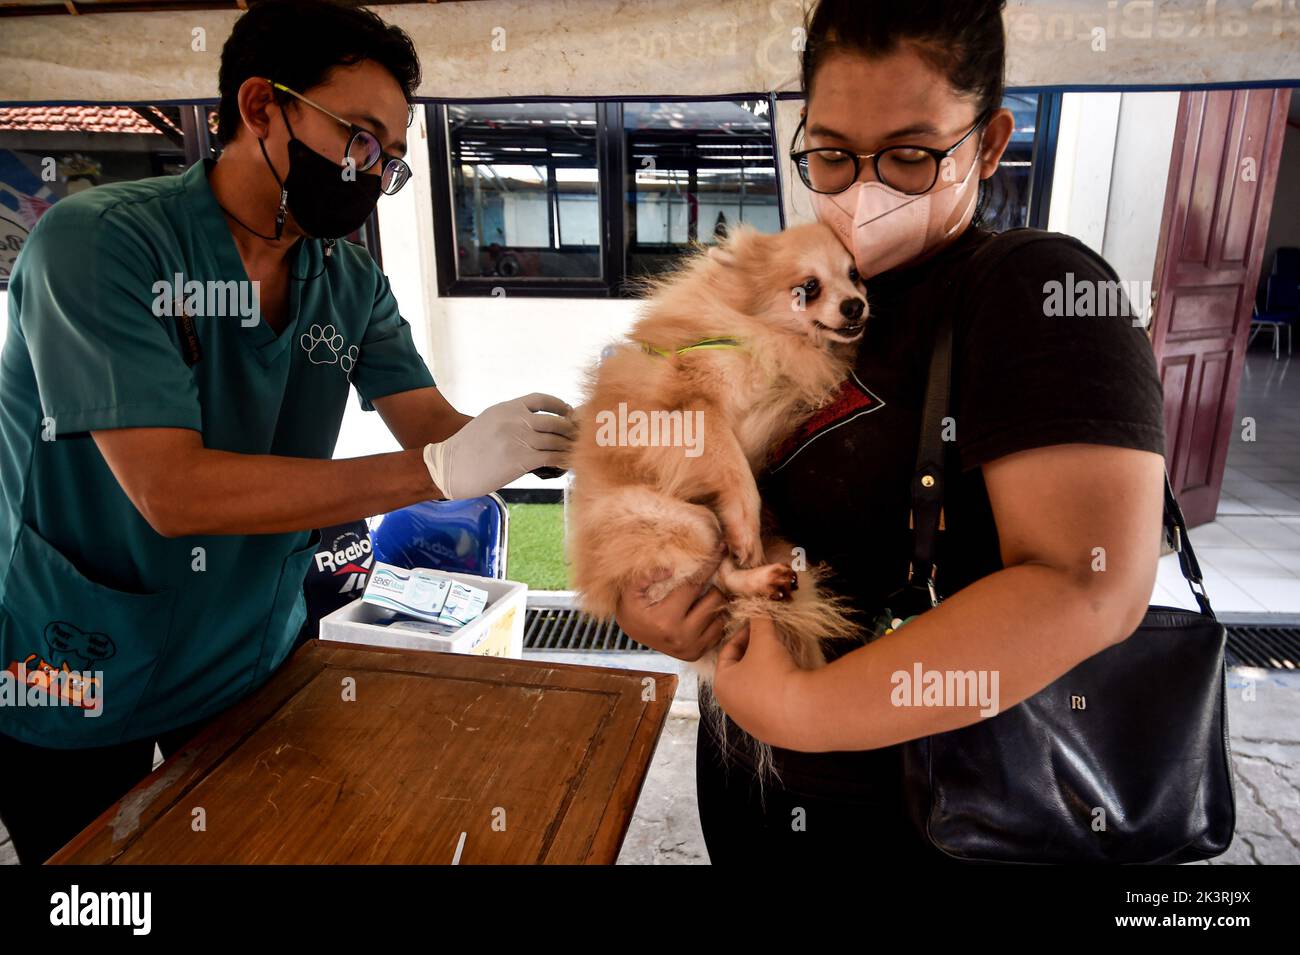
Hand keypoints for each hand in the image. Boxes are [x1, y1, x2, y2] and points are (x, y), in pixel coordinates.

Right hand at [423, 392, 574, 498]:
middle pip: (555, 421)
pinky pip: (552, 458)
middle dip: (570, 430)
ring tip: (575, 454)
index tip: (568, 413)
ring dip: (569, 448)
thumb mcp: (488, 423)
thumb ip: (510, 420)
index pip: (541, 399)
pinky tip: (567, 466)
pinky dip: (563, 461)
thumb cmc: (466, 450)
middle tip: (577, 439)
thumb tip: (533, 428)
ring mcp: (518, 438)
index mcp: (507, 408)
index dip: (559, 406)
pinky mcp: (520, 459)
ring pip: (556, 440)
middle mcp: (515, 419)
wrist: (448, 467)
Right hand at [615, 546, 727, 661]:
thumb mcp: (630, 590)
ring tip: (707, 595)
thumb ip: (646, 576)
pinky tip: (706, 610)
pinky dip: (716, 619)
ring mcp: (691, 648)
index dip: (709, 566)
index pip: (694, 586)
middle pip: (714, 602)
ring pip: (720, 618)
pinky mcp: (696, 654)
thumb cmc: (632, 608)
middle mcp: (681, 637)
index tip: (721, 550)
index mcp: (666, 620)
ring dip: (716, 604)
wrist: (631, 633)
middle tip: (709, 579)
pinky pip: (719, 633)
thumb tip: (671, 569)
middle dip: (713, 586)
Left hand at [711, 614, 805, 747]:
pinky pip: (770, 706)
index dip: (743, 634)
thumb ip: (760, 621)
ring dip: (765, 673)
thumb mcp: (766, 640)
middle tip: (770, 641)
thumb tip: (760, 607)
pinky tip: (790, 683)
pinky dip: (777, 692)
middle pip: (740, 671)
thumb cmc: (775, 674)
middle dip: (754, 654)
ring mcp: (750, 722)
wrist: (803, 712)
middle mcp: (731, 707)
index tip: (758, 625)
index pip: (727, 652)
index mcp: (722, 685)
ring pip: (754, 689)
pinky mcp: (770, 733)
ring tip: (781, 660)